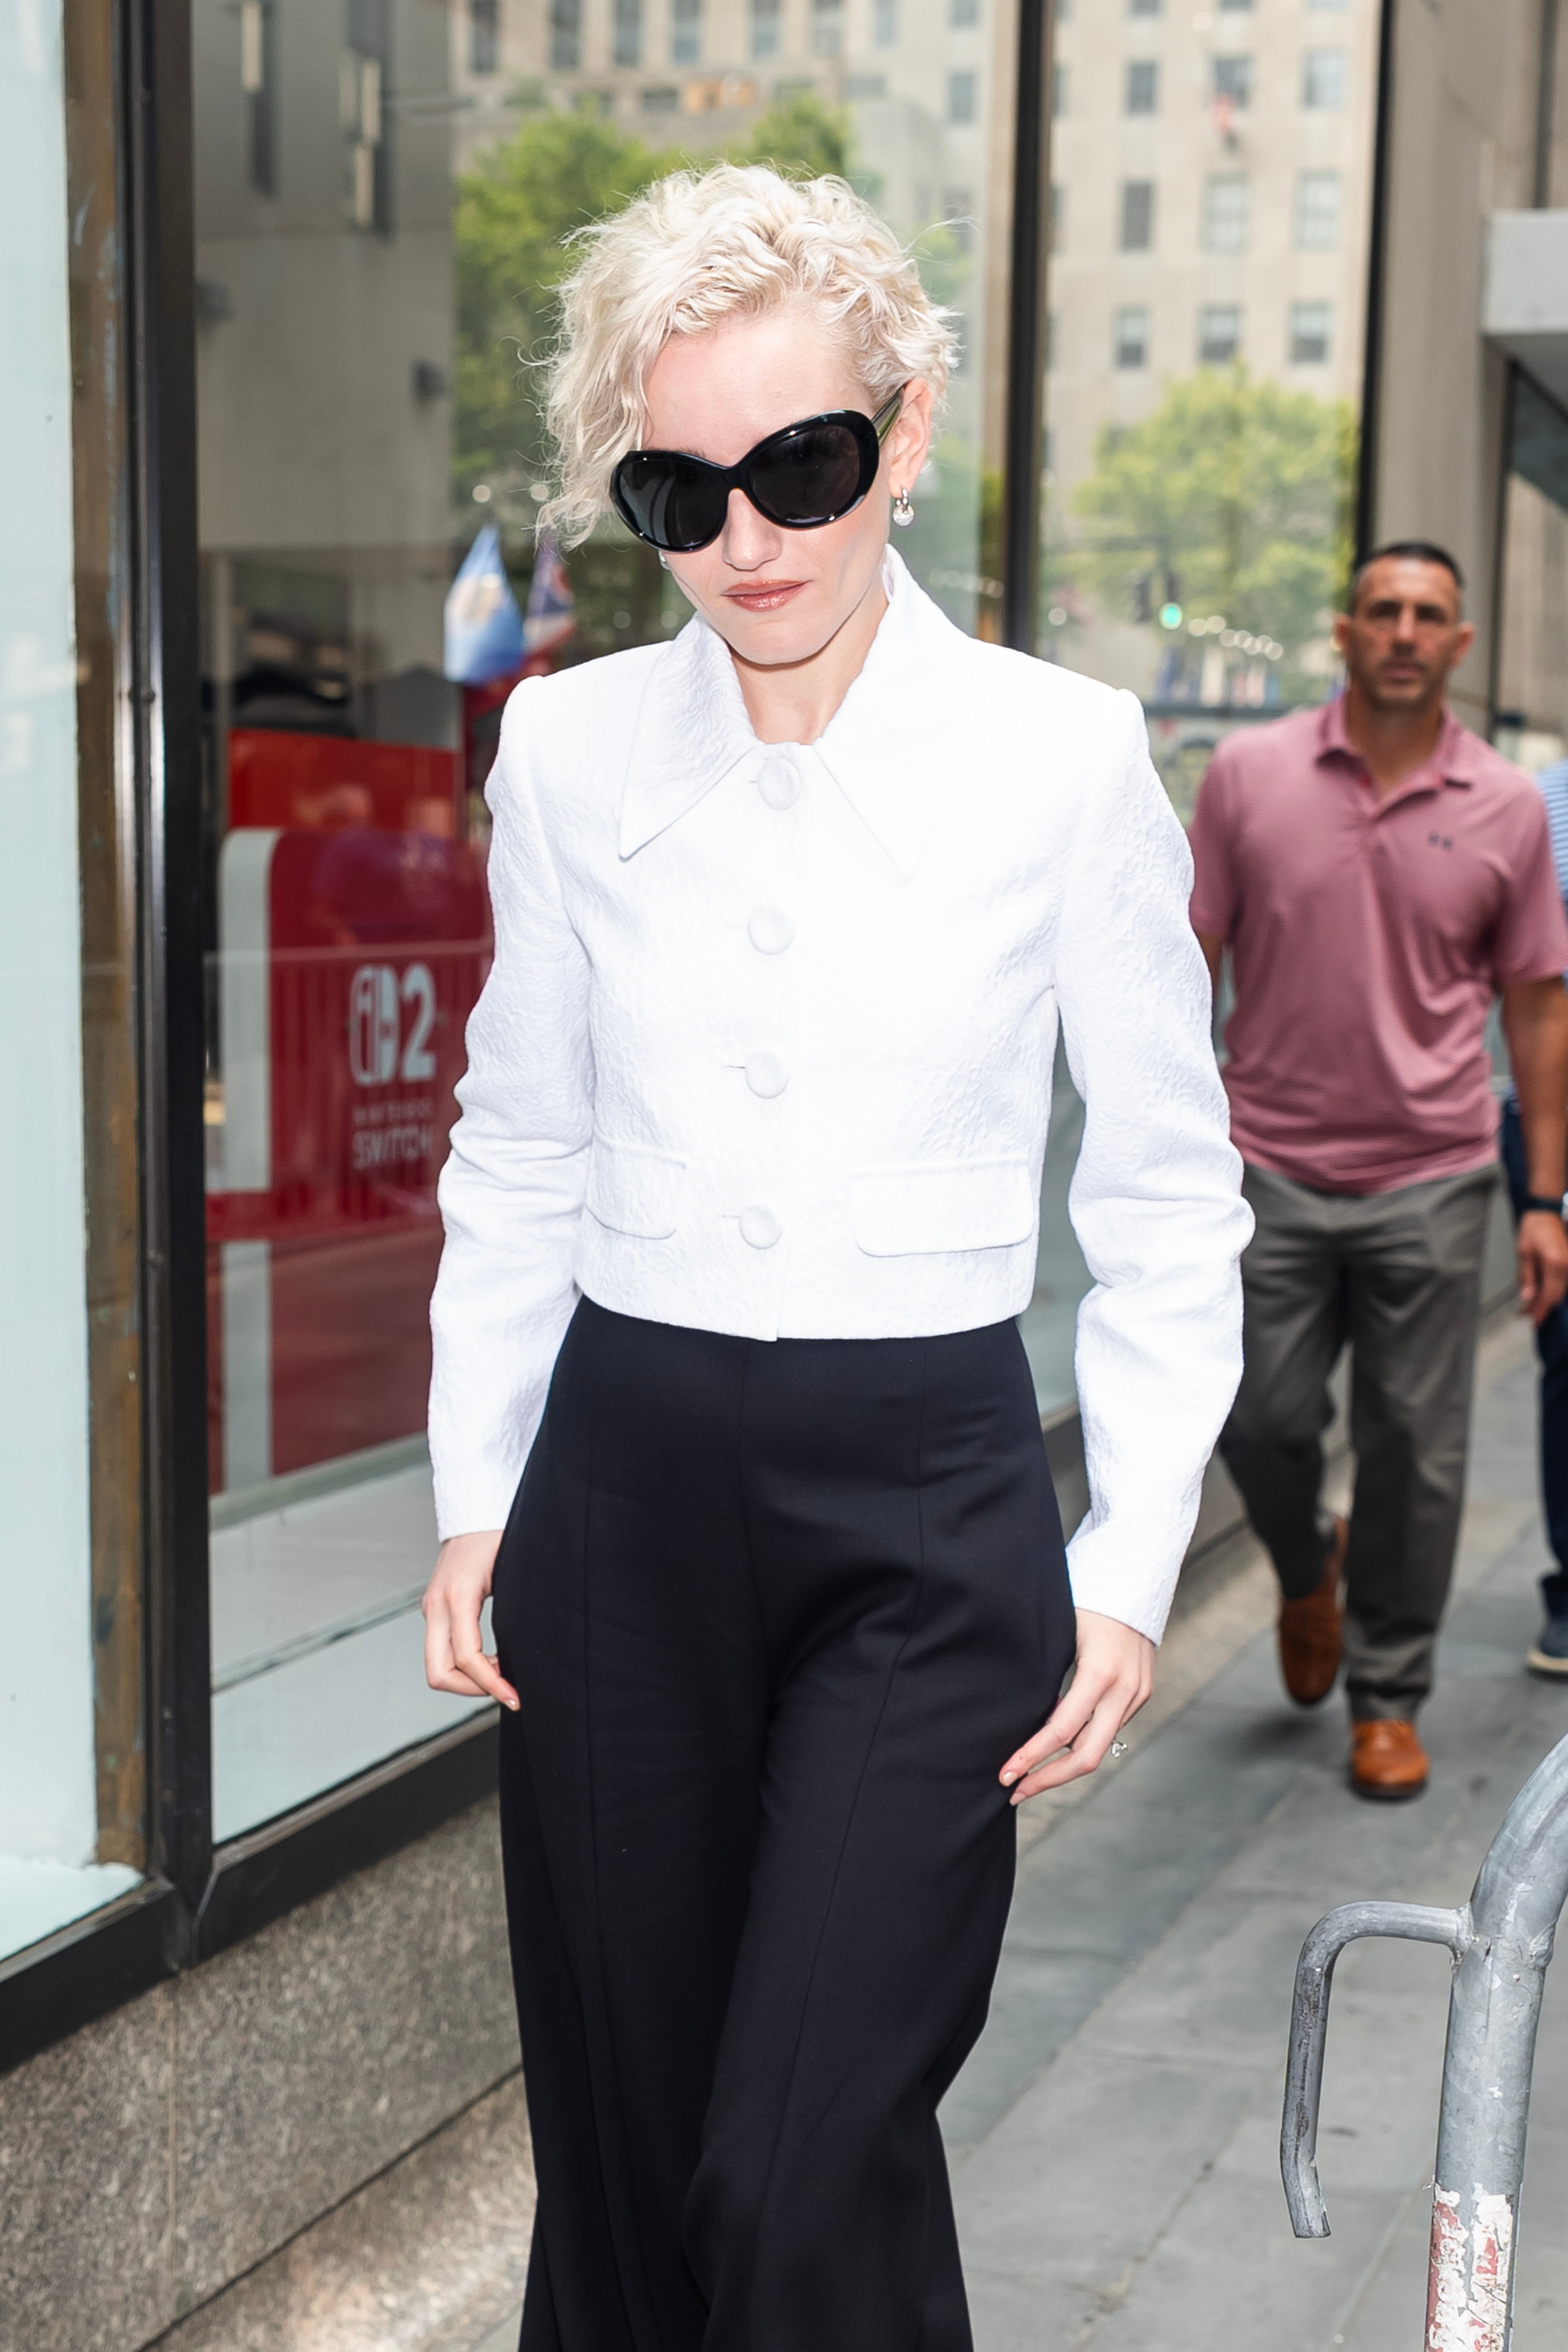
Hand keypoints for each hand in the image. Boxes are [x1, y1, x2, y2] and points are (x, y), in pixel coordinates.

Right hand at [422, 1529, 517, 1709]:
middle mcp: (437, 1605)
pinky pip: (441, 1650)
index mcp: (459, 1596)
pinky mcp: (434, 1609)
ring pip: (436, 1666)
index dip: (492, 1685)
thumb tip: (534, 1650)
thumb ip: (516, 1608)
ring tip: (502, 1672)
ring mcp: (432, 1608)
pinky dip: (463, 1664)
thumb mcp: (514, 1569)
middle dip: (472, 1690)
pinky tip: (491, 1660)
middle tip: (506, 1689)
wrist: (474, 1508)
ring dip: (468, 1679)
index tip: (515, 1697)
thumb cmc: (498, 1533)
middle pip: (439, 1673)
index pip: (468, 1658)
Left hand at [999, 1609, 1153, 1804]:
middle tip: (1014, 1792)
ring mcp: (1137, 1694)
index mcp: (1099, 1673)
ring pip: (1099, 1747)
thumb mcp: (1059, 1632)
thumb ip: (1046, 1675)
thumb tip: (1021, 1715)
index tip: (1005, 1774)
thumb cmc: (1087, 1597)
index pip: (1060, 1731)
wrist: (1134, 1577)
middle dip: (1047, 1778)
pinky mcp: (1141, 1693)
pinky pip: (1109, 1727)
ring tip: (1029, 1775)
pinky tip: (1055, 1744)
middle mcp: (1124, 1690)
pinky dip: (1081, 1739)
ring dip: (1063, 1765)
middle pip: (1086, 1757)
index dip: (1031, 1757)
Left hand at [1518, 1209, 1567, 1325]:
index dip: (1541, 1310)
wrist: (1546, 1216)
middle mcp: (1567, 1267)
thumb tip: (1528, 1298)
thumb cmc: (1534, 1230)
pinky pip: (1561, 1284)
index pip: (1550, 1295)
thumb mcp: (1524, 1254)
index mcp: (1555, 1263)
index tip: (1532, 1321)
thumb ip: (1527, 1277)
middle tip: (1526, 1316)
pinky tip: (1538, 1295)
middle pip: (1557, 1296)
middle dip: (1541, 1308)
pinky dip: (1550, 1291)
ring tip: (1528, 1308)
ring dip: (1545, 1301)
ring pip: (1559, 1292)